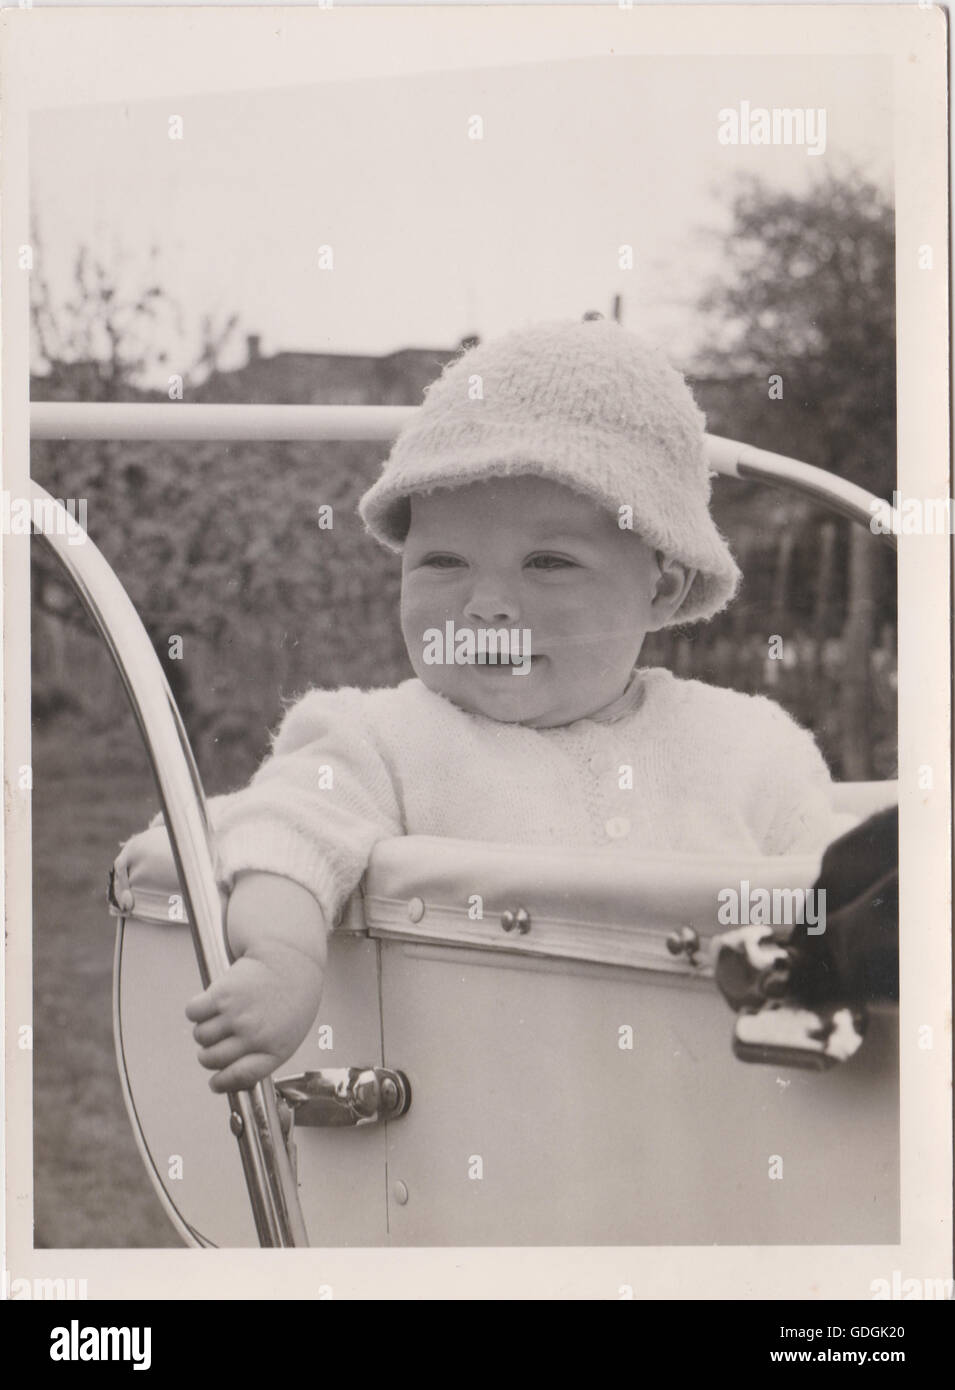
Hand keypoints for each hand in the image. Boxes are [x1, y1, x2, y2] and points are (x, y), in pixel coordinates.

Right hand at [185, 872, 326, 1092]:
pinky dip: (196, 1009)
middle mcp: (254, 1035)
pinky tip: (209, 1003)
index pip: (239, 1077)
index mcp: (274, 1049)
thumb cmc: (292, 995)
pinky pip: (193, 1012)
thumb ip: (264, 1055)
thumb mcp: (289, 1033)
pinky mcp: (222, 994)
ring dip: (204, 1029)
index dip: (222, 1083)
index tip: (214, 1082)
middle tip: (214, 1042)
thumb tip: (231, 1074)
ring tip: (219, 1016)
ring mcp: (237, 1015)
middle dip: (208, 1054)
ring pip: (200, 1036)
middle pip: (211, 1059)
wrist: (291, 958)